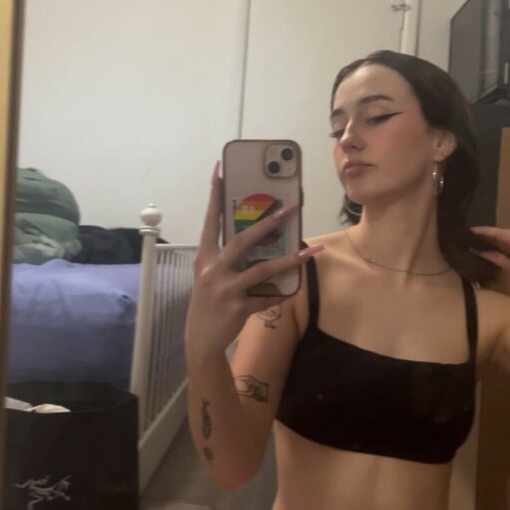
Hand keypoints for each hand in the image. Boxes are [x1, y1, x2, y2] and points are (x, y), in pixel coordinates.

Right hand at [185, 162, 323, 360]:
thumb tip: (254, 236)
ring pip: (262, 269)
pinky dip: (282, 292)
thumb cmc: (208, 301)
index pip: (210, 219)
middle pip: (243, 240)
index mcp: (204, 256)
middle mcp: (213, 269)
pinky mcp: (238, 308)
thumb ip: (225, 257)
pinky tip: (296, 286)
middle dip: (269, 222)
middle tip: (291, 207)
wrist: (200, 339)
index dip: (214, 194)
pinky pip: (267, 297)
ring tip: (310, 250)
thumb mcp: (208, 275)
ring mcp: (226, 289)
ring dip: (289, 259)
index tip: (220, 169)